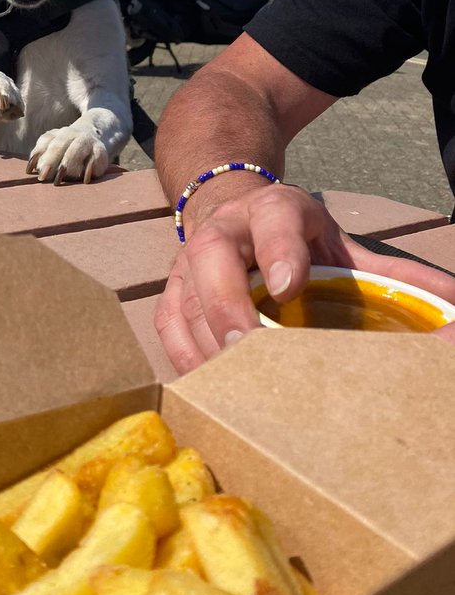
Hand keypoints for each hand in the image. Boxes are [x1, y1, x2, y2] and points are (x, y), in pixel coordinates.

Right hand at [155, 184, 454, 374]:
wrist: (236, 211)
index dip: (280, 250)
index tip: (289, 286)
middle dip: (227, 303)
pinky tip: (206, 385)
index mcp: (276, 209)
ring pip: (185, 295)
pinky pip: (168, 323)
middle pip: (213, 257)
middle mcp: (226, 227)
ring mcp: (190, 257)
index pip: (275, 220)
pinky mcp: (171, 288)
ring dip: (205, 341)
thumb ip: (391, 274)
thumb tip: (454, 305)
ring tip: (229, 384)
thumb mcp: (343, 245)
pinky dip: (184, 356)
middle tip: (247, 348)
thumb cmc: (296, 239)